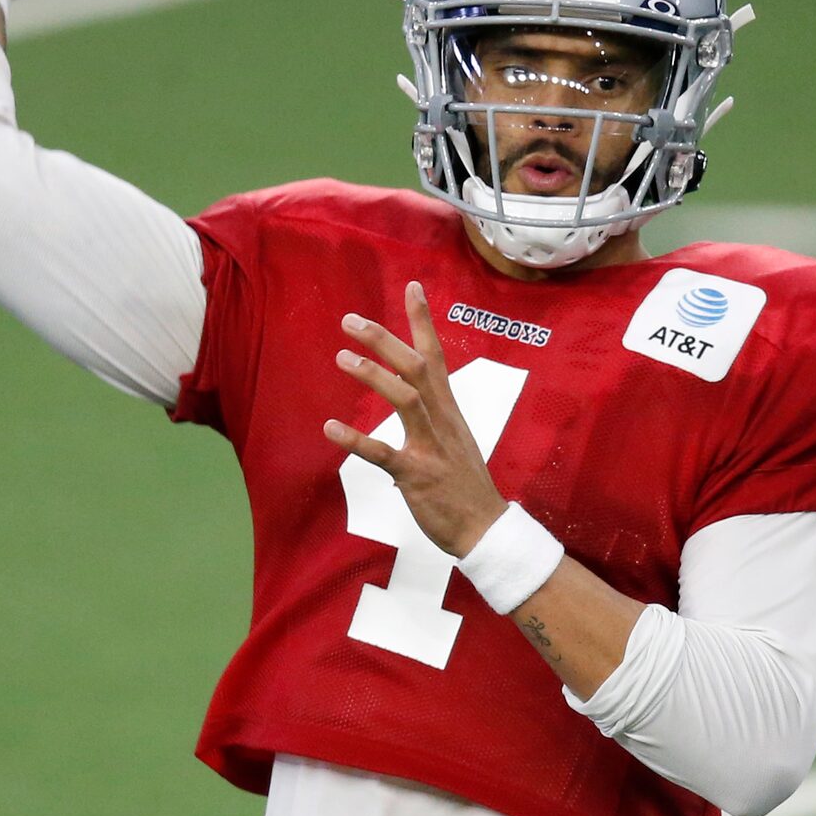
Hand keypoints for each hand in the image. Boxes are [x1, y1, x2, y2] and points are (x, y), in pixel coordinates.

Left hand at [324, 282, 507, 558]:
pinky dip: (355, 440)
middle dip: (384, 340)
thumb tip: (415, 397)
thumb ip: (434, 415)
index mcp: (449, 410)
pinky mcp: (417, 475)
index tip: (412, 286)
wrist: (486, 530)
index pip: (436, 355)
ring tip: (342, 357)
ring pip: (406, 399)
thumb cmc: (466, 486)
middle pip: (417, 366)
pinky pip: (383, 453)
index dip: (422, 321)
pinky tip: (330, 427)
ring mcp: (430, 447)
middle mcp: (441, 420)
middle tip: (350, 320)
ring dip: (374, 375)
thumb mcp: (455, 440)